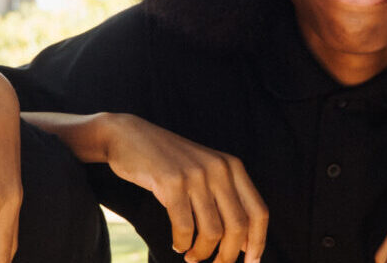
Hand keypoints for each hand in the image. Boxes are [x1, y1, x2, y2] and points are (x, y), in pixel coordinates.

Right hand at [97, 113, 267, 262]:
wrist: (128, 136)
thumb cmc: (167, 162)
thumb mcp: (204, 171)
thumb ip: (226, 200)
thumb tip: (245, 244)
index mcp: (233, 166)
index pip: (258, 212)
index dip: (258, 242)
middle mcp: (220, 169)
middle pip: (238, 227)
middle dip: (228, 255)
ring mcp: (196, 175)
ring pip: (213, 232)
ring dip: (202, 253)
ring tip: (191, 257)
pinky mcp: (172, 182)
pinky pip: (185, 227)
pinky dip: (182, 243)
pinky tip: (177, 245)